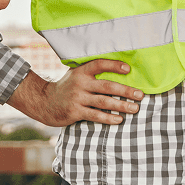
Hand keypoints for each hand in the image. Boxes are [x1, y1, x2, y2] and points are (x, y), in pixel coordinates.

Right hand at [8, 59, 143, 126]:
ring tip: (135, 108)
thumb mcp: (76, 74)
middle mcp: (80, 83)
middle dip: (126, 91)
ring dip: (121, 106)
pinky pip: (95, 115)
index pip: (99, 64)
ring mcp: (77, 98)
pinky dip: (108, 118)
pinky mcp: (75, 112)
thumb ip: (92, 72)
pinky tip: (119, 120)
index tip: (128, 69)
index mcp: (82, 71)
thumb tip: (119, 70)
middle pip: (107, 86)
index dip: (114, 65)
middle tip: (140, 95)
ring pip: (104, 102)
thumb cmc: (67, 87)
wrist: (45, 102)